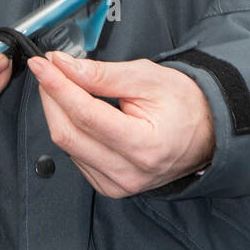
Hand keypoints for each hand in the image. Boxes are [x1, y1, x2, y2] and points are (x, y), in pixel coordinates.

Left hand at [27, 52, 215, 196]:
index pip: (85, 115)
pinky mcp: (110, 186)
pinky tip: (76, 109)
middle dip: (51, 96)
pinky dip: (70, 129)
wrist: (207, 132)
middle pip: (69, 134)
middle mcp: (128, 173)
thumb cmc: (183, 103)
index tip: (42, 63)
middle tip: (48, 68)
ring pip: (67, 147)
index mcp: (143, 146)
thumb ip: (102, 75)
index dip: (58, 85)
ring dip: (57, 111)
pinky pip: (76, 157)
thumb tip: (64, 66)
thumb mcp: (146, 77)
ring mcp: (118, 184)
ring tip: (63, 84)